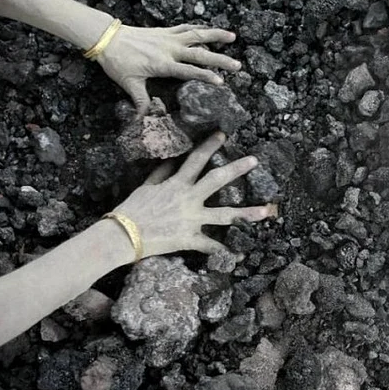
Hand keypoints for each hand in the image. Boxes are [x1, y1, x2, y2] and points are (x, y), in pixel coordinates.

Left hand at [97, 24, 241, 115]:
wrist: (107, 38)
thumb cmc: (117, 62)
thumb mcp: (129, 84)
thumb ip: (140, 101)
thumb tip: (143, 121)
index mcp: (163, 64)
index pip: (189, 71)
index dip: (206, 76)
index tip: (221, 81)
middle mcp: (170, 49)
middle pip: (200, 53)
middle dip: (220, 59)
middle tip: (237, 64)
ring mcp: (168, 38)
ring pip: (197, 34)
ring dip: (216, 34)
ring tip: (233, 36)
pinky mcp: (165, 31)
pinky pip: (186, 27)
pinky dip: (200, 27)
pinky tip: (210, 29)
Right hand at [112, 132, 274, 256]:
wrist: (122, 236)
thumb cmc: (131, 210)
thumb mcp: (146, 186)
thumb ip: (162, 174)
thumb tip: (172, 161)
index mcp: (177, 183)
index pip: (196, 159)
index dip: (210, 145)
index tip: (223, 135)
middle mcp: (189, 198)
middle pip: (218, 180)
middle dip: (238, 169)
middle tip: (255, 160)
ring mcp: (192, 219)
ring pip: (226, 215)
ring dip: (248, 213)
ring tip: (267, 211)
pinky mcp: (190, 238)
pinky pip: (212, 246)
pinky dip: (225, 251)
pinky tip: (241, 254)